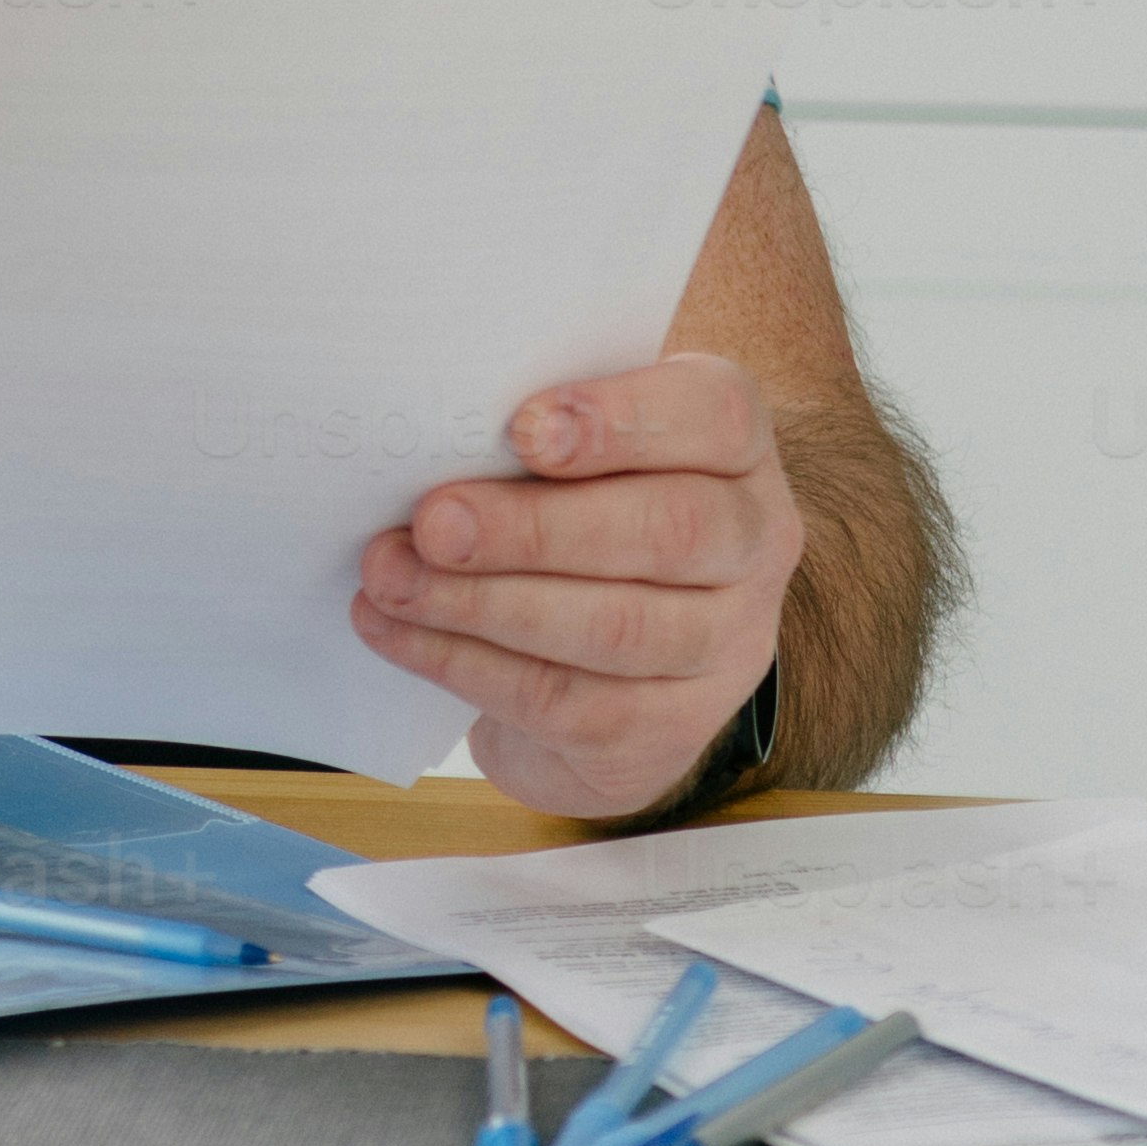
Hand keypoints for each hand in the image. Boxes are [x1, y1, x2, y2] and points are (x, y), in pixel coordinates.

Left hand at [348, 354, 802, 825]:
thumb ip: (533, 432)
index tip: (521, 428)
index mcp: (736, 449)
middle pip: (670, 531)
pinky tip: (395, 632)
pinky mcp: (672, 731)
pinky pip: (566, 700)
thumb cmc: (581, 511)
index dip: (622, 419)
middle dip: (536, 529)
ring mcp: (727, 648)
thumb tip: (426, 434)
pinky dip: (464, 663)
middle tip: (432, 523)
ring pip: (616, 628)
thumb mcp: (578, 455)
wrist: (614, 664)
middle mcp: (755, 545)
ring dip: (484, 603)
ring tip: (391, 578)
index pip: (716, 414)